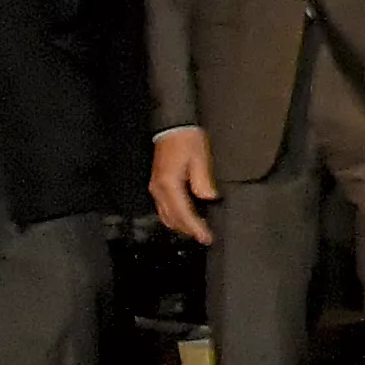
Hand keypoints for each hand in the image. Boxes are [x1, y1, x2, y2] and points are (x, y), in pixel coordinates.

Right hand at [148, 129, 218, 245]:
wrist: (172, 127)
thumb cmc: (187, 140)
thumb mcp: (200, 158)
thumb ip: (203, 181)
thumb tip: (209, 198)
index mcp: (169, 184)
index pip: (183, 213)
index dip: (195, 228)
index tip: (207, 238)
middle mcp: (159, 189)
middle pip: (173, 218)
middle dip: (188, 230)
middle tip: (205, 237)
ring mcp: (156, 188)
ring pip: (166, 215)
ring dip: (181, 226)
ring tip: (198, 230)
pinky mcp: (157, 185)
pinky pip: (164, 208)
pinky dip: (175, 217)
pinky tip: (186, 218)